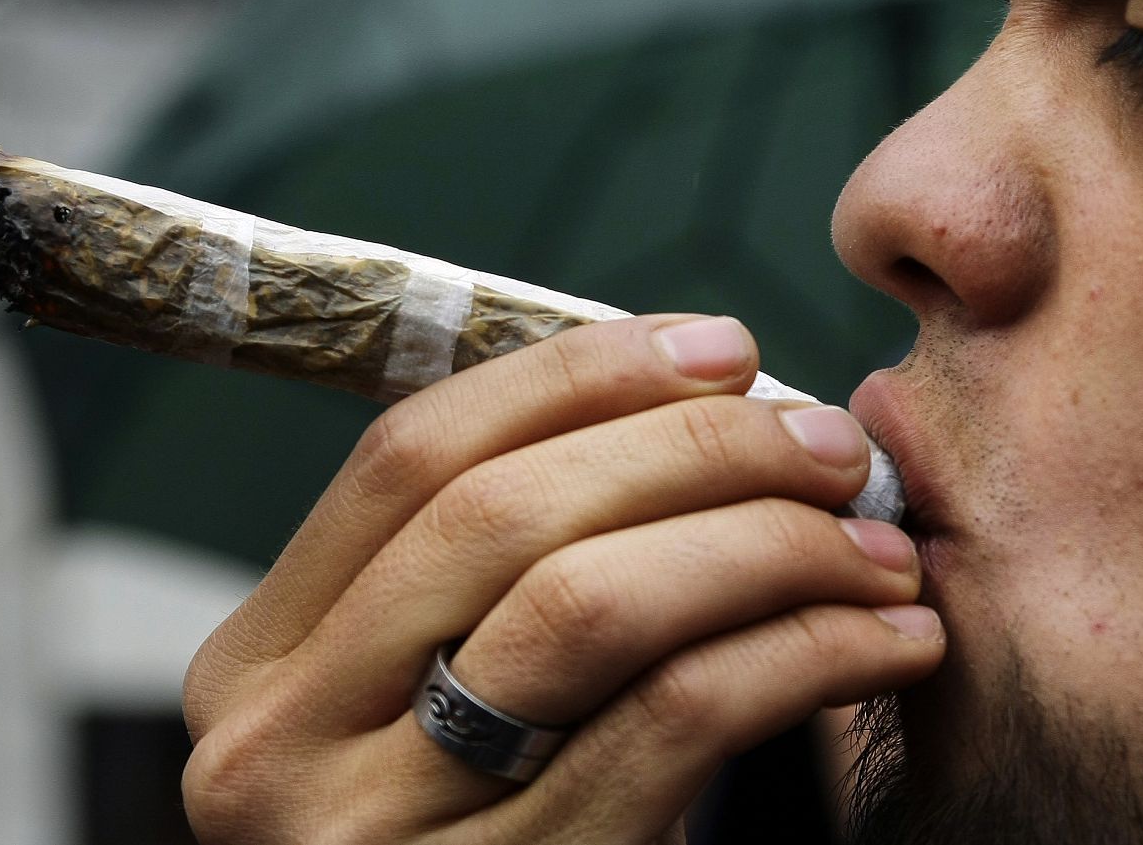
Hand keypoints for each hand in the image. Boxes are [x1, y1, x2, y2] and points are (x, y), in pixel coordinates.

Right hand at [181, 315, 943, 843]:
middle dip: (692, 449)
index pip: (410, 457)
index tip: (719, 346)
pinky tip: (883, 643)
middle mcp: (284, 743)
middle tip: (830, 446)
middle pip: (501, 516)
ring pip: (589, 606)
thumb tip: (704, 396)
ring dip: (763, 545)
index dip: (573, 377)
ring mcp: (385, 831)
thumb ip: (508, 570)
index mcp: (259, 662)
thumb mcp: (438, 702)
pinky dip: (803, 656)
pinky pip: (677, 722)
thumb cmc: (489, 831)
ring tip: (873, 544)